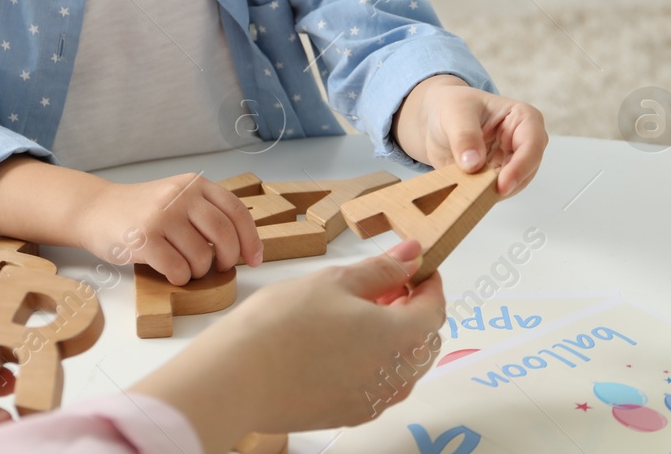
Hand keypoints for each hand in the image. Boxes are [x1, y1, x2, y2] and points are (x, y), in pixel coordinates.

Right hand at [78, 172, 262, 283]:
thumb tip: (241, 244)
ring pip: (201, 256)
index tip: (255, 259)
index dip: (251, 238)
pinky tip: (171, 273)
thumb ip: (205, 211)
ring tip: (187, 268)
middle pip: (224, 234)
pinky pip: (177, 269)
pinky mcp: (143, 239)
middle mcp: (180, 196)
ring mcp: (161, 216)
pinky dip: (180, 278)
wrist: (95, 210)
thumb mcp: (178, 197)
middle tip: (222, 267)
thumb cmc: (142, 210)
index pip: (236, 211)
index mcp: (194, 185)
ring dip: (199, 271)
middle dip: (229, 258)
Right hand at [132, 239, 445, 449]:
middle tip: (381, 285)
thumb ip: (381, 270)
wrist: (235, 379)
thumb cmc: (283, 325)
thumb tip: (412, 254)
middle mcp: (396, 378)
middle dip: (409, 308)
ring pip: (400, 365)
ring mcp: (372, 402)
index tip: (412, 266)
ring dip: (391, 335)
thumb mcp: (336, 281)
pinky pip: (375, 384)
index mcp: (403, 339)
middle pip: (422, 340)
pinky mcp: (347, 415)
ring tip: (355, 310)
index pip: (435, 307)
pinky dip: (371, 360)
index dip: (427, 282)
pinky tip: (339, 342)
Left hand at [393, 75, 547, 196]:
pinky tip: (464, 190)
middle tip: (479, 193)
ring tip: (466, 187)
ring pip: (513, 186)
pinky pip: (494, 193)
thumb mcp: (454, 113)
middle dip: (506, 183)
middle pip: (527, 170)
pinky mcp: (496, 177)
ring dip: (490, 191)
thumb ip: (464, 136)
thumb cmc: (450, 105)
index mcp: (522, 117)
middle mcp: (522, 141)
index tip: (502, 185)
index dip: (521, 166)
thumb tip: (473, 164)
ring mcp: (510, 162)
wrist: (434, 118)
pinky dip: (480, 195)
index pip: (532, 144)